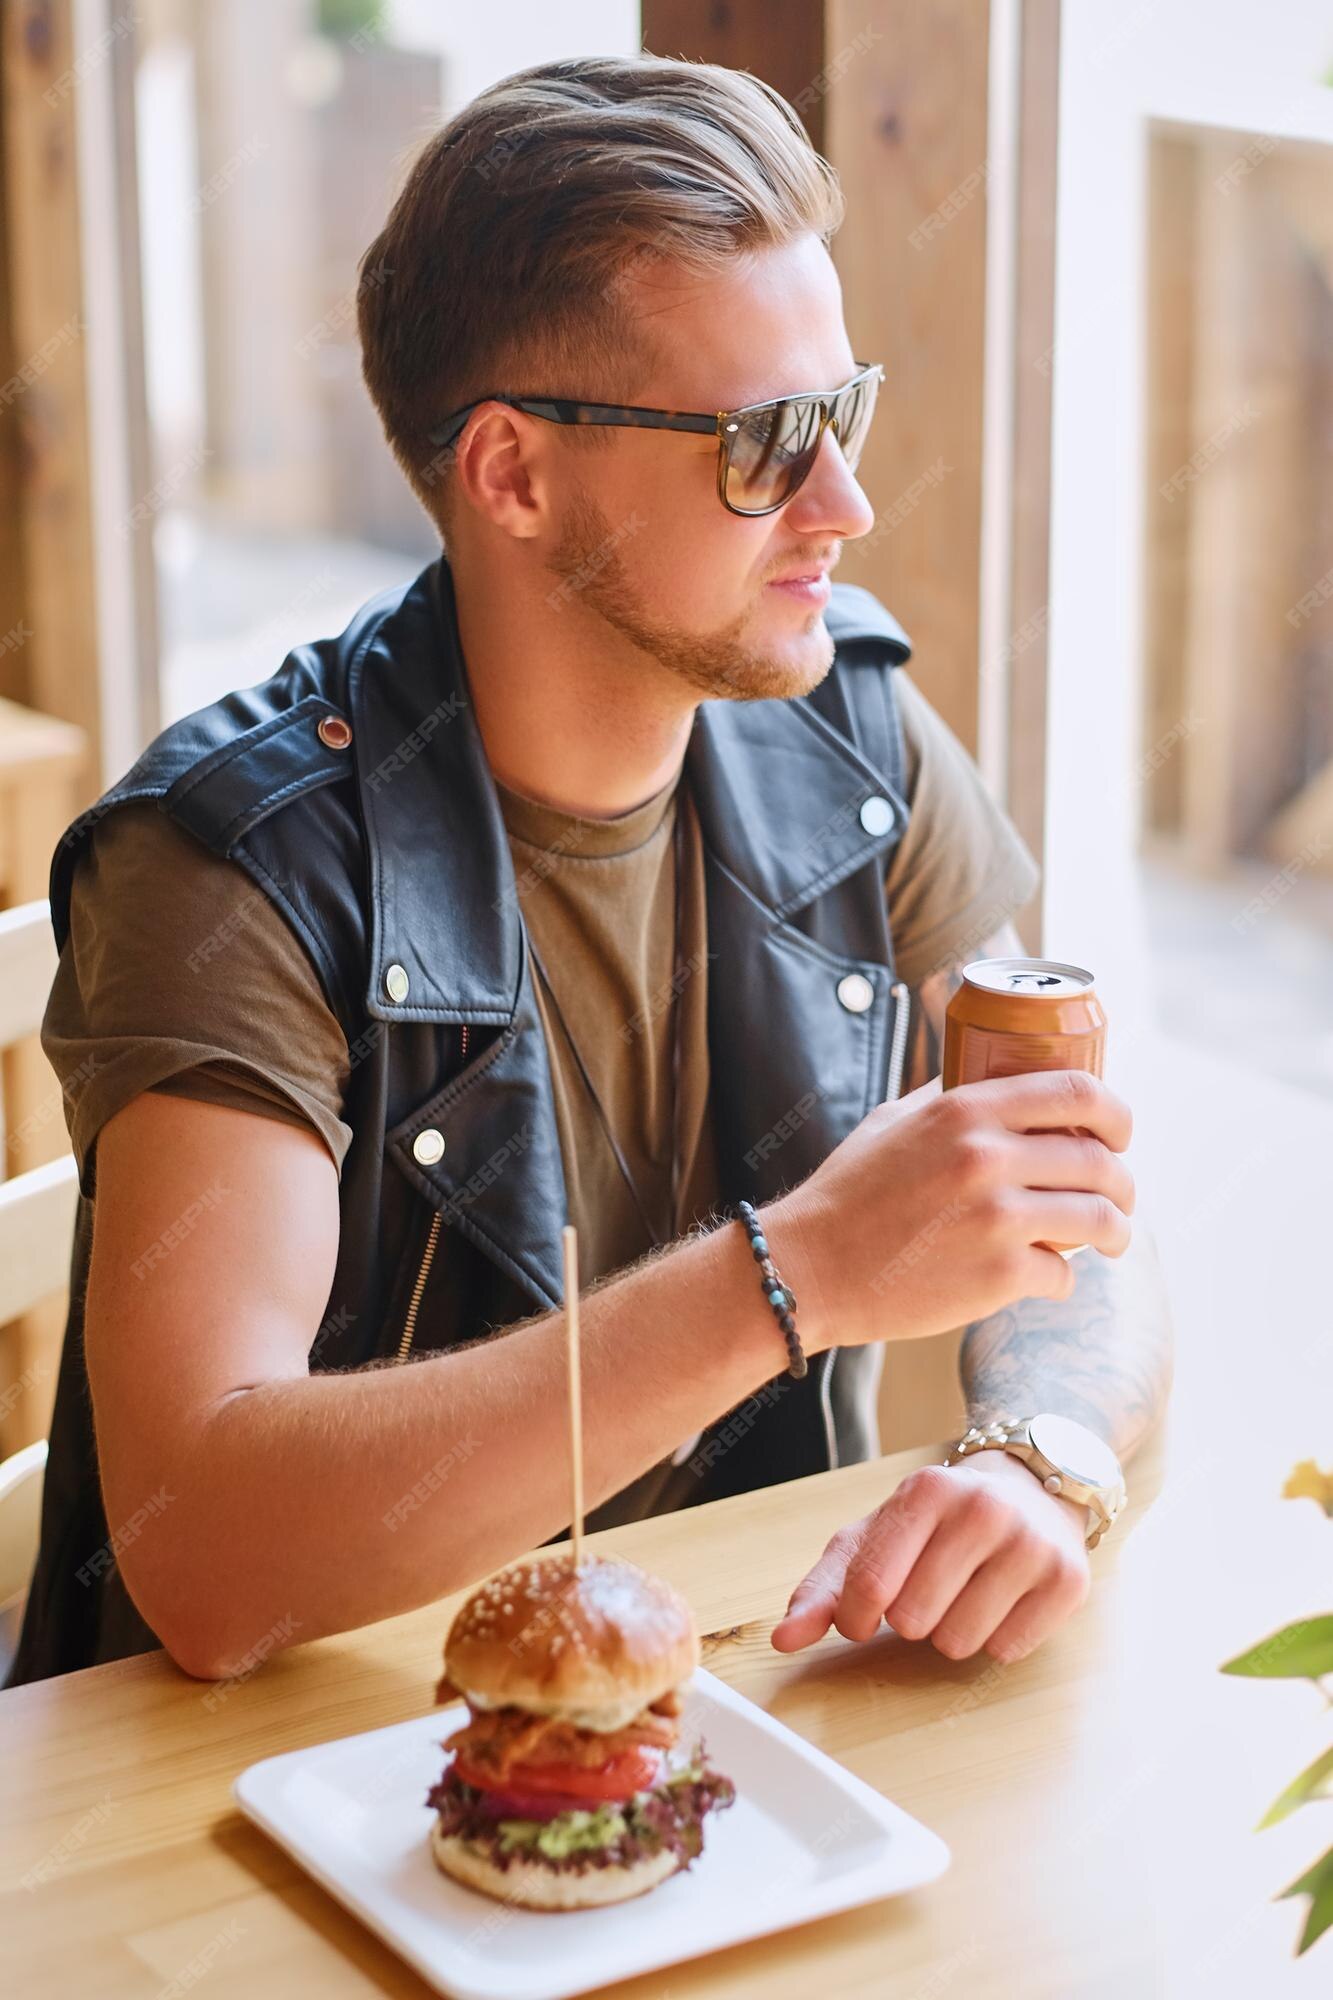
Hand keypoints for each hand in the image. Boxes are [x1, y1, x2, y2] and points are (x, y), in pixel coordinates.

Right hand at [761, 1068, 1133, 1351]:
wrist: (810, 1268)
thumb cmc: (849, 1193)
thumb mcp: (893, 1120)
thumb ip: (949, 1097)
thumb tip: (995, 1077)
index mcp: (966, 1110)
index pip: (1077, 1091)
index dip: (1115, 1112)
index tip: (1119, 1132)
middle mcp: (989, 1158)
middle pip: (1099, 1161)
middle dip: (1123, 1181)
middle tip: (1120, 1195)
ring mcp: (998, 1219)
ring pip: (1098, 1219)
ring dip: (1116, 1231)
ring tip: (1113, 1239)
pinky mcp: (999, 1277)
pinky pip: (1063, 1274)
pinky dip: (1062, 1278)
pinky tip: (1047, 1277)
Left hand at [769, 1448, 1091, 1663]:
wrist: (1032, 1486)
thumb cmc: (939, 1521)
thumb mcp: (877, 1536)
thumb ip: (826, 1588)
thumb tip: (784, 1639)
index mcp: (926, 1491)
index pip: (869, 1587)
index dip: (856, 1619)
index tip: (865, 1614)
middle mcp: (982, 1510)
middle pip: (913, 1621)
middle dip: (910, 1620)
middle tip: (930, 1589)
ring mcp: (1030, 1544)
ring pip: (959, 1643)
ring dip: (952, 1633)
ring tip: (965, 1593)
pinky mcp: (1068, 1580)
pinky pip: (1007, 1650)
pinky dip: (996, 1639)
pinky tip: (1002, 1600)